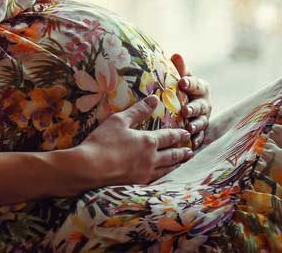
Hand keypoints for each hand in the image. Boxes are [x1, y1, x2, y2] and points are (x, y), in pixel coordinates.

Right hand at [67, 95, 192, 191]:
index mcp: (148, 141)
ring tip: (183, 162)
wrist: (90, 168)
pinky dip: (165, 176)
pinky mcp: (137, 183)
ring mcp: (145, 173)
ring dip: (176, 164)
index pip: (168, 136)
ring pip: (167, 168)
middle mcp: (151, 158)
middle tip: (190, 150)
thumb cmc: (103, 141)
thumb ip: (138, 110)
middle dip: (182, 151)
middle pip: (171, 154)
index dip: (179, 134)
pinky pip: (157, 179)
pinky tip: (164, 175)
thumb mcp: (119, 120)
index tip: (187, 133)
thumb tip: (154, 98)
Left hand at [171, 54, 211, 149]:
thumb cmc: (182, 87)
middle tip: (185, 110)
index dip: (190, 83)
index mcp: (201, 87)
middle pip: (201, 106)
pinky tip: (191, 144)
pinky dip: (197, 140)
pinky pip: (200, 137)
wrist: (185, 102)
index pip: (196, 84)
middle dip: (194, 108)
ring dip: (196, 126)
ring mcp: (204, 118)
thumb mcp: (181, 76)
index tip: (182, 82)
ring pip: (201, 122)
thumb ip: (180, 68)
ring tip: (189, 128)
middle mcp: (205, 103)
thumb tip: (176, 55)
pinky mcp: (201, 131)